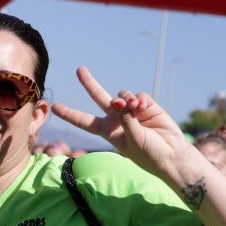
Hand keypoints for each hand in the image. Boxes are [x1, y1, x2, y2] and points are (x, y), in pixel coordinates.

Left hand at [51, 66, 184, 174]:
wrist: (171, 155)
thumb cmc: (148, 153)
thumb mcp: (131, 139)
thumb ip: (123, 118)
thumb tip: (117, 99)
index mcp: (107, 131)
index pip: (84, 121)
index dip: (70, 114)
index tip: (54, 107)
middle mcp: (116, 118)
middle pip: (99, 97)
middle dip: (89, 82)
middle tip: (79, 69)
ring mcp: (130, 111)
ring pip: (121, 94)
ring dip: (125, 99)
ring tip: (133, 108)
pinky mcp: (146, 106)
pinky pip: (137, 96)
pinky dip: (138, 100)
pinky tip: (142, 108)